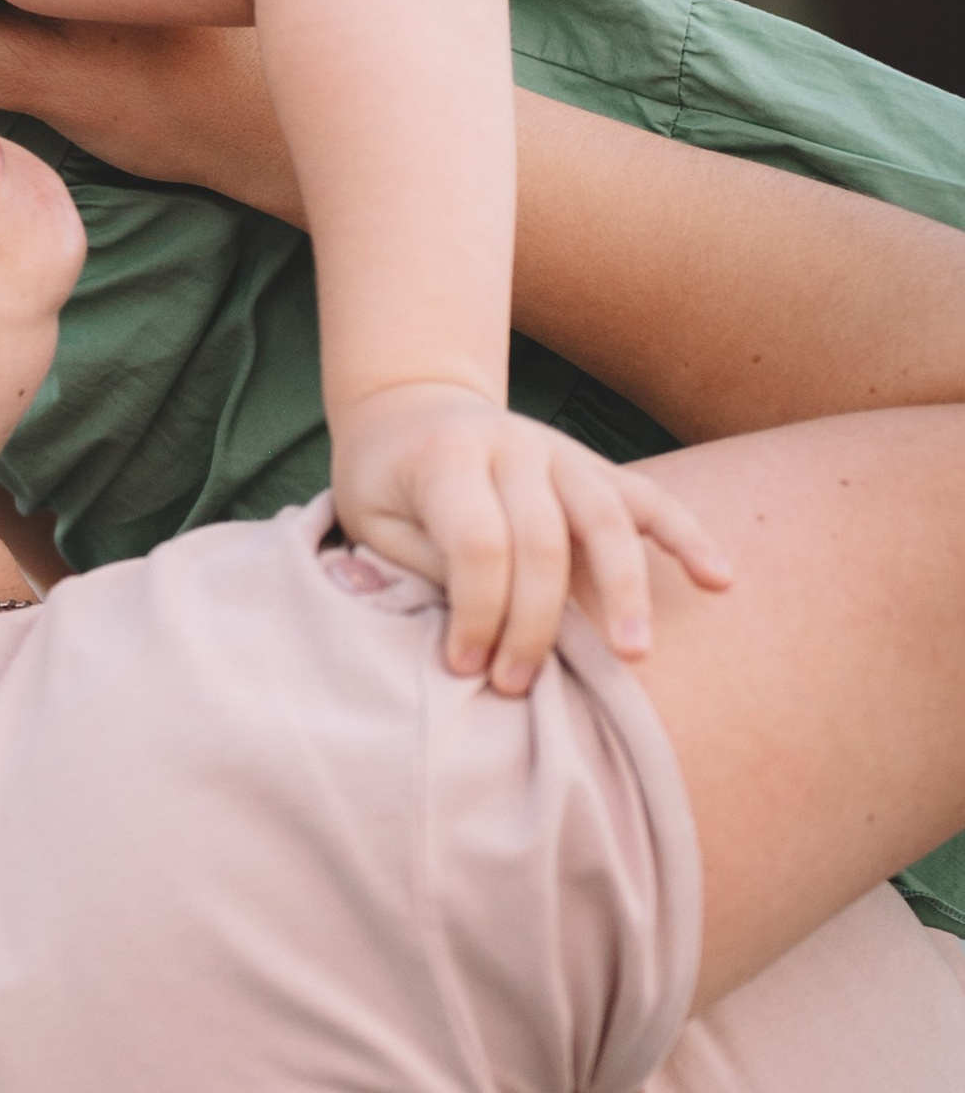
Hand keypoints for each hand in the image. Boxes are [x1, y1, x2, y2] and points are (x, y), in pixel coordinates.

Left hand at [331, 381, 732, 694]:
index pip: (480, 543)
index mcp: (448, 459)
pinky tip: (719, 580)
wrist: (409, 408)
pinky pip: (649, 499)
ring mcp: (560, 451)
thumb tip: (476, 636)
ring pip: (606, 516)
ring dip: (625, 589)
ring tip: (634, 652)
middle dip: (535, 623)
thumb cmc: (386, 481)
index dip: (477, 613)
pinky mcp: (592, 466)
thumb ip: (423, 565)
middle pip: (545, 539)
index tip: (464, 665)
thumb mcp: (373, 519)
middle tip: (517, 684)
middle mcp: (512, 446)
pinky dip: (687, 537)